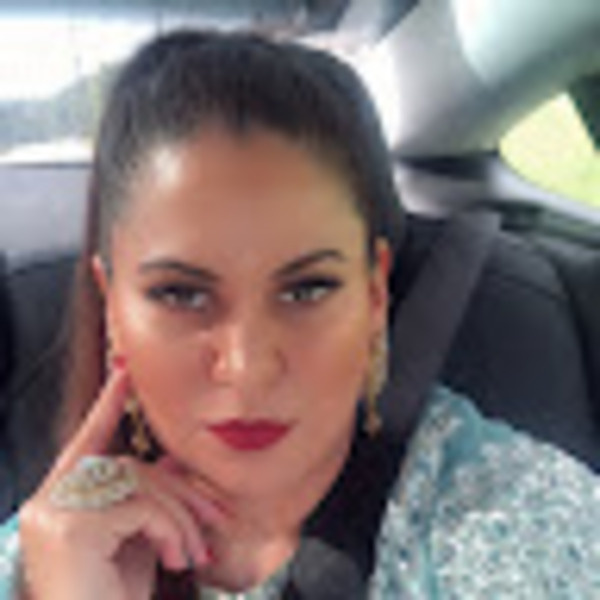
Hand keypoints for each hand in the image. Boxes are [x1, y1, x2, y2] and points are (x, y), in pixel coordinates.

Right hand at [19, 366, 226, 599]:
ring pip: (139, 483)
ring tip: (194, 554)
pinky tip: (175, 559)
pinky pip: (140, 506)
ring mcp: (53, 512)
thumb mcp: (138, 540)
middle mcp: (47, 500)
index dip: (106, 406)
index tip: (124, 372)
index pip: (86, 442)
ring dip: (179, 517)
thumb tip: (171, 460)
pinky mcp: (69, 528)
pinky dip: (169, 529)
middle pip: (129, 466)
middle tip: (215, 520)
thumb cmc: (113, 598)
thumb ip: (147, 498)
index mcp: (59, 500)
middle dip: (179, 491)